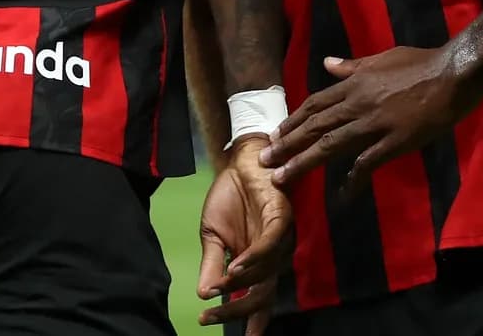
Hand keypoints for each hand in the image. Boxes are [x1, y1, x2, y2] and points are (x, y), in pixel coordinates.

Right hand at [195, 135, 290, 331]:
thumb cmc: (229, 198)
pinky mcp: (280, 216)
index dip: (246, 319)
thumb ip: (211, 264)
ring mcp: (279, 238)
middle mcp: (272, 256)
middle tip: (211, 317)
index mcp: (257, 263)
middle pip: (263, 293)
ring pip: (265, 271)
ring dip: (241, 282)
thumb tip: (202, 294)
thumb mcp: (212, 235)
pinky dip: (254, 257)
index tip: (213, 326)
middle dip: (238, 309)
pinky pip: (270, 243)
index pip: (257, 299)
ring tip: (217, 288)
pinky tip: (235, 266)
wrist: (237, 163)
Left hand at [261, 47, 472, 194]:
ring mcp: (374, 124)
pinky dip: (352, 179)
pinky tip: (342, 194)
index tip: (275, 134)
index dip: (293, 120)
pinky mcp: (393, 142)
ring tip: (282, 178)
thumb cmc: (420, 63)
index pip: (315, 104)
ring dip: (303, 162)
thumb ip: (352, 65)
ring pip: (330, 145)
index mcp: (354, 83)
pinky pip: (367, 163)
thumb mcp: (381, 58)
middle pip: (314, 126)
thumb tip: (326, 63)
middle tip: (264, 160)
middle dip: (287, 144)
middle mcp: (357, 103)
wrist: (452, 74)